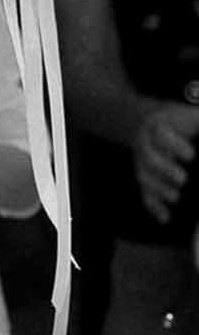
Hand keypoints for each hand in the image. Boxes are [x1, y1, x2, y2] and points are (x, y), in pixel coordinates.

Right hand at [133, 101, 198, 222]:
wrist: (152, 125)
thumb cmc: (179, 122)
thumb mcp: (189, 116)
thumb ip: (197, 121)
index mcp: (157, 125)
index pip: (160, 133)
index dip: (174, 145)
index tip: (191, 156)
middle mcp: (145, 144)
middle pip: (149, 157)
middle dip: (164, 169)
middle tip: (182, 179)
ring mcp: (142, 162)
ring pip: (144, 176)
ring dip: (158, 189)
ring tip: (175, 198)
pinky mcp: (144, 178)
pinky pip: (144, 192)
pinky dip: (153, 206)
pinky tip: (165, 218)